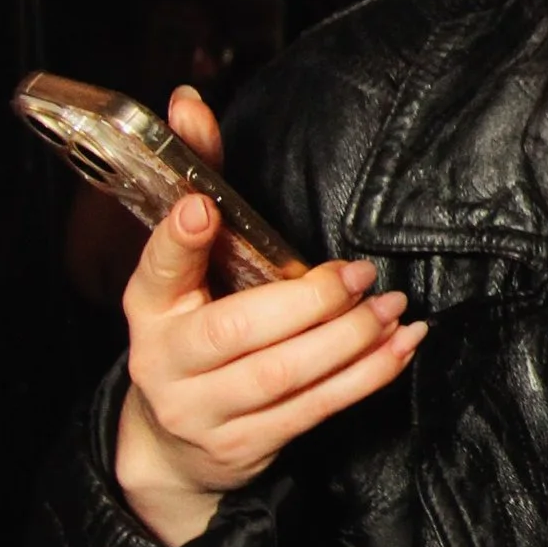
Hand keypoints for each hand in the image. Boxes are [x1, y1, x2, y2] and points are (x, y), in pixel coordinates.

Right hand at [113, 86, 425, 546]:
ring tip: (391, 308)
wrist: (176, 442)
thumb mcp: (192, 265)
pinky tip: (399, 347)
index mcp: (149, 308)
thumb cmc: (197, 327)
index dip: (177, 240)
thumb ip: (200, 181)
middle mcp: (166, 361)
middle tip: (359, 276)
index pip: (156, 269)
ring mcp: (203, 410)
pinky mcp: (245, 446)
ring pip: (280, 376)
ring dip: (348, 342)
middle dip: (306, 302)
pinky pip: (312, 412)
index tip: (200, 207)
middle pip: (235, 332)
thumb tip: (188, 99)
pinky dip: (364, 378)